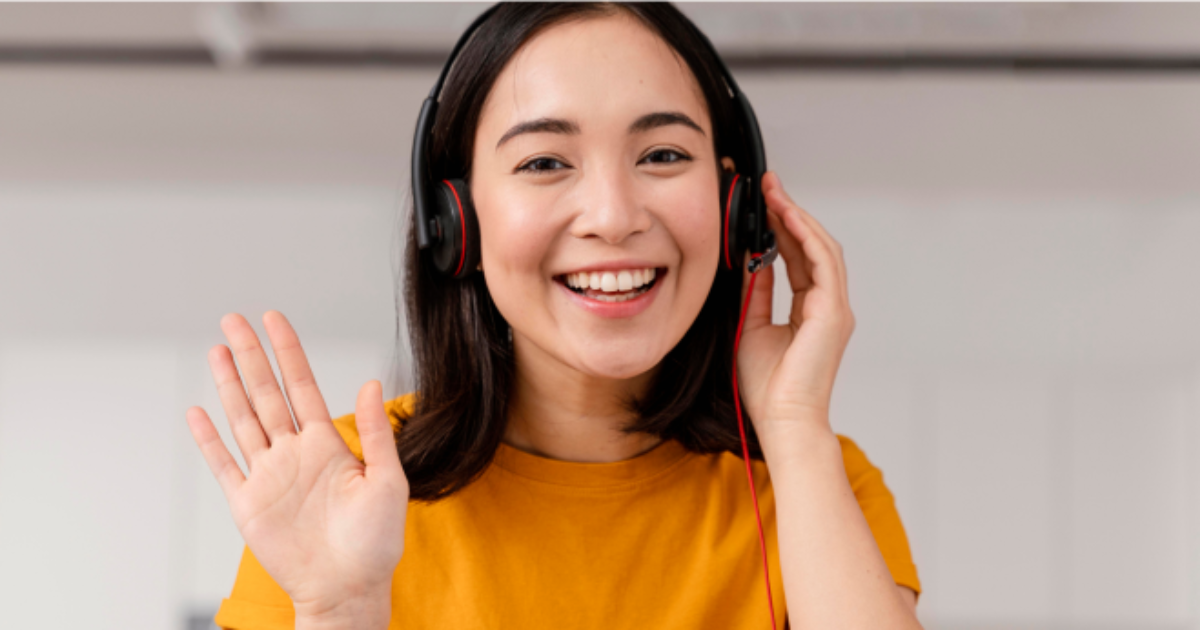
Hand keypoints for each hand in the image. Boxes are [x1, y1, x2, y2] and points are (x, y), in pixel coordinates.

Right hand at [185, 311, 407, 624]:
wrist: (347, 589)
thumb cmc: (375, 542)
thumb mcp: (388, 480)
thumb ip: (376, 433)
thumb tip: (372, 383)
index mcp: (327, 445)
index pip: (301, 385)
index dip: (288, 351)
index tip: (274, 319)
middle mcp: (294, 453)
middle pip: (265, 393)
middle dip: (250, 355)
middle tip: (233, 319)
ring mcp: (269, 476)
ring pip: (242, 419)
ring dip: (228, 385)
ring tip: (217, 349)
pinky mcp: (247, 503)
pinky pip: (223, 464)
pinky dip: (208, 439)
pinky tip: (197, 412)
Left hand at [737, 171, 855, 435]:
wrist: (782, 420)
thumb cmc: (767, 387)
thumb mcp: (751, 326)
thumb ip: (756, 293)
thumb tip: (751, 262)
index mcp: (812, 310)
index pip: (799, 257)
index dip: (782, 227)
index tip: (764, 203)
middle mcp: (829, 305)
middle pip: (813, 246)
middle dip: (790, 212)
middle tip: (768, 185)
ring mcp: (835, 308)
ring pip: (821, 248)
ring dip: (797, 217)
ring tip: (775, 193)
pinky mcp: (832, 312)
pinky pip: (823, 263)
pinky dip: (806, 237)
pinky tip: (787, 217)